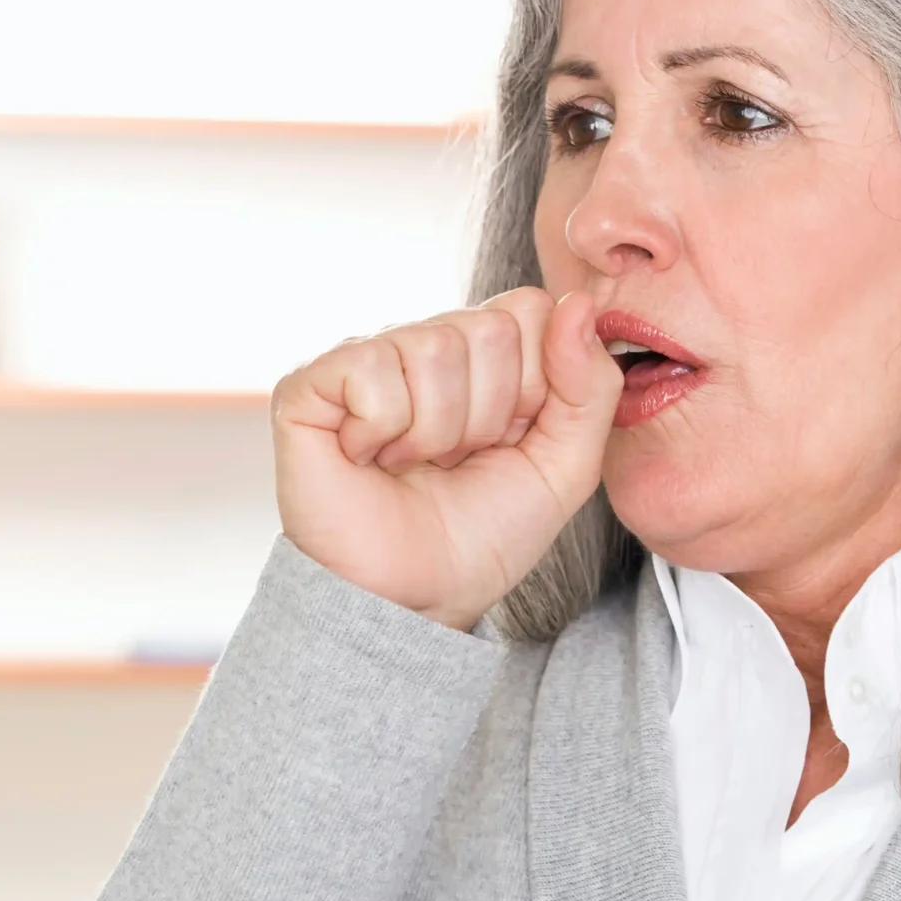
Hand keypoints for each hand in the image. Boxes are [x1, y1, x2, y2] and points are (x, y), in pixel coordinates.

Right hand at [270, 287, 622, 630]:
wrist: (416, 596)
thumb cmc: (485, 531)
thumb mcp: (568, 465)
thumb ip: (590, 386)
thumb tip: (580, 303)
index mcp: (487, 353)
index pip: (532, 309)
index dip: (536, 384)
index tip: (513, 438)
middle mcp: (425, 342)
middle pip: (490, 327)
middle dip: (490, 414)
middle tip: (458, 458)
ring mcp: (366, 358)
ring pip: (435, 348)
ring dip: (438, 431)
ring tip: (415, 462)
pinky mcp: (309, 384)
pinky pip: (373, 371)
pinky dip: (383, 431)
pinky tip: (369, 457)